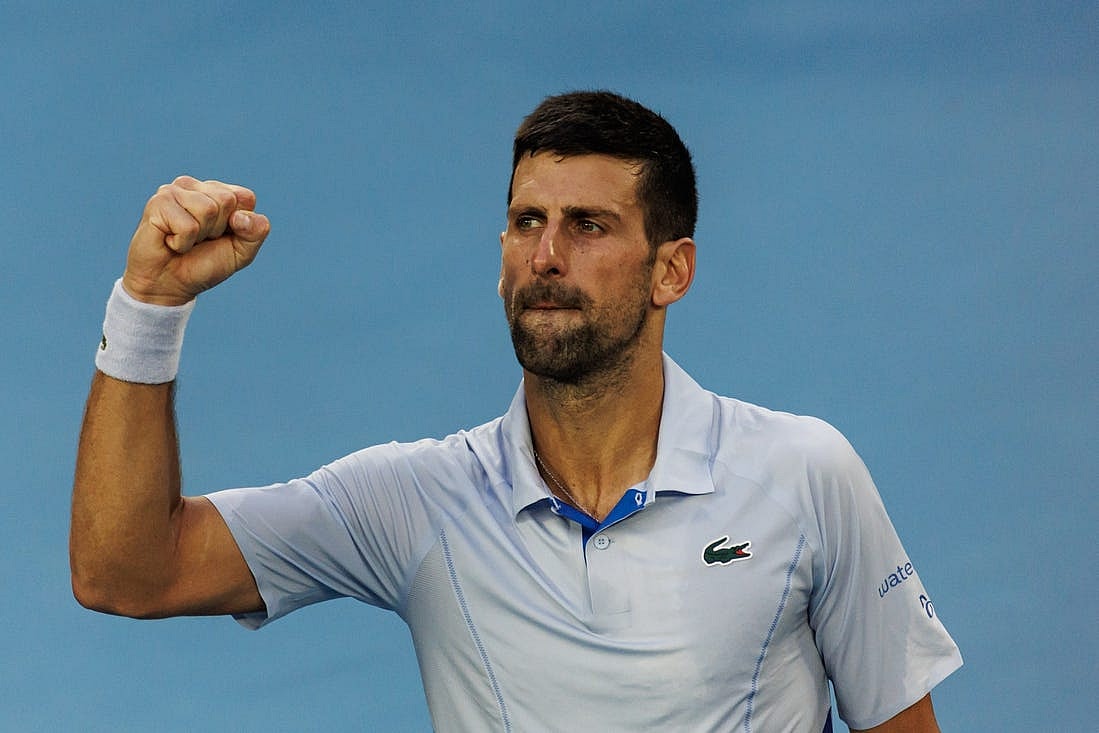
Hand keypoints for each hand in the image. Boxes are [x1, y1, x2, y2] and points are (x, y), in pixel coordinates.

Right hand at [122, 176, 270, 304]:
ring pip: (208, 210)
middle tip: (200, 240)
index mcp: (218, 192)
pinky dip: (183, 243)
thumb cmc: (204, 264)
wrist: (169, 286)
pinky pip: (188, 226)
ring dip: (199, 235)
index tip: (221, 236)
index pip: (245, 197)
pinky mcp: (158, 203)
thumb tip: (240, 217)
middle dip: (218, 229)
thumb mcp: (242, 252)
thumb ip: (256, 232)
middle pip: (227, 201)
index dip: (240, 225)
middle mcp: (196, 187)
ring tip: (184, 240)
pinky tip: (170, 242)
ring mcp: (174, 191)